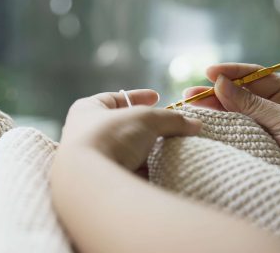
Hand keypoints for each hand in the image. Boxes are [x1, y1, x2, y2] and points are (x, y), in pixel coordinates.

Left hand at [59, 89, 201, 170]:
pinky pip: (126, 173)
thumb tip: (195, 125)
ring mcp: (91, 160)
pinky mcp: (100, 182)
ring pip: (126, 152)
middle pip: (123, 127)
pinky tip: (158, 172)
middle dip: (147, 129)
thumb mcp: (147, 119)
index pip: (115, 98)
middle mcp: (84, 134)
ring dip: (146, 153)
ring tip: (168, 152)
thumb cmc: (112, 138)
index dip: (138, 97)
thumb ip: (171, 119)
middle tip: (168, 129)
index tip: (157, 98)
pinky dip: (143, 172)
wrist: (90, 182)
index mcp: (87, 110)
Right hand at [183, 63, 279, 206]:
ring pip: (232, 119)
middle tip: (189, 95)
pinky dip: (218, 134)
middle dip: (213, 94)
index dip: (231, 72)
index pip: (254, 77)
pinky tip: (202, 129)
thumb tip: (220, 84)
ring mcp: (263, 133)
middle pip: (237, 98)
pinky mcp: (257, 152)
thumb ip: (253, 105)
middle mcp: (271, 112)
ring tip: (190, 109)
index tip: (209, 72)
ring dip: (211, 113)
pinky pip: (235, 140)